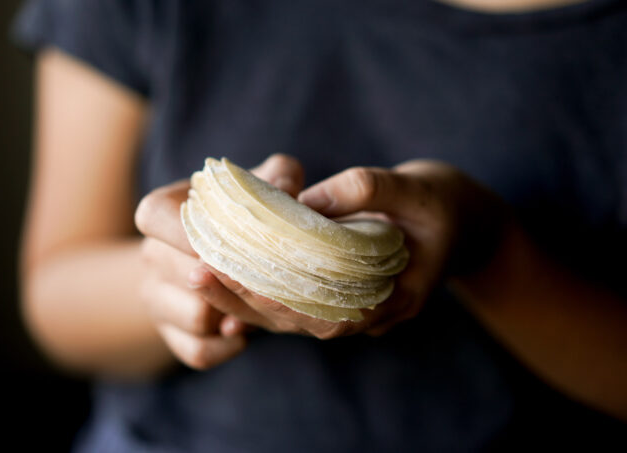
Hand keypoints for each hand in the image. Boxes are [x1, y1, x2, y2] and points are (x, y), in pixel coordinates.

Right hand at [135, 154, 304, 368]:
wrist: (211, 256)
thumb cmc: (239, 214)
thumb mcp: (257, 186)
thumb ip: (278, 177)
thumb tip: (289, 190)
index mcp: (162, 212)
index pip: (154, 216)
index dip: (187, 231)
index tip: (226, 241)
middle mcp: (152, 254)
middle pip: (183, 275)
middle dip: (229, 278)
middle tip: (265, 275)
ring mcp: (155, 297)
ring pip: (195, 317)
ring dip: (233, 314)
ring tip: (258, 302)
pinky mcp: (168, 333)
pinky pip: (197, 352)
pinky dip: (225, 347)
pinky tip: (243, 334)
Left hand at [195, 160, 508, 338]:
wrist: (469, 222)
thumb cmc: (444, 203)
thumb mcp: (415, 186)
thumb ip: (363, 189)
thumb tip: (297, 201)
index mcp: (394, 298)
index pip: (324, 312)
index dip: (275, 298)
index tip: (229, 276)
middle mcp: (371, 314)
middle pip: (299, 322)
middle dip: (246, 302)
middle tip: (196, 275)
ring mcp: (358, 310)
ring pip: (295, 318)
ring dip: (247, 300)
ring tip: (200, 275)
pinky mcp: (345, 296)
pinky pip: (300, 304)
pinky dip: (264, 293)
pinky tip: (229, 275)